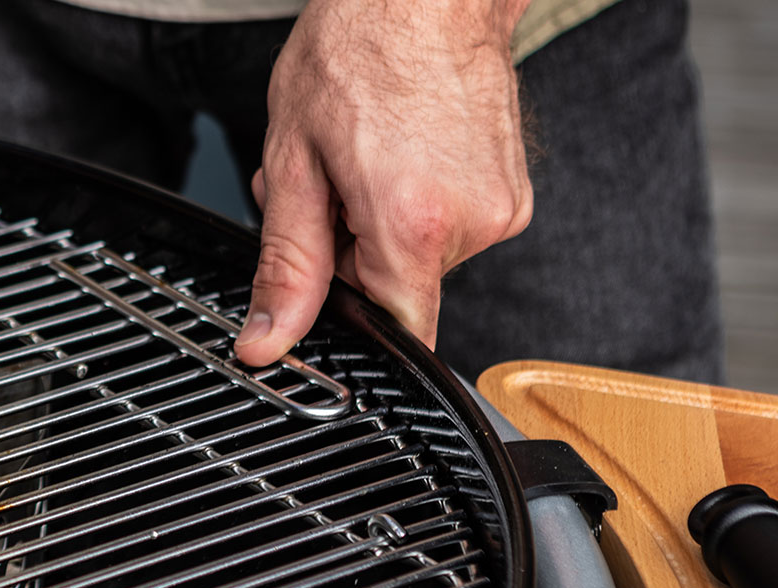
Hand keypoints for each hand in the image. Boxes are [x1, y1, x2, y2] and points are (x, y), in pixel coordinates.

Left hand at [235, 0, 533, 365]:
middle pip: (394, 284)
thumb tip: (268, 340)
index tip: (324, 277)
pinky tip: (397, 150)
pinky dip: (414, 201)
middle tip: (327, 181)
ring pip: (419, 254)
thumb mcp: (293, 162)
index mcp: (413, 223)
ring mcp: (502, 208)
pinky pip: (450, 225)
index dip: (345, 311)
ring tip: (363, 154)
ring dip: (377, 219)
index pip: (393, 332)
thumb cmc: (357, 51)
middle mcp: (472, 223)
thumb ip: (286, 263)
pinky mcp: (515, 194)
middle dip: (345, 244)